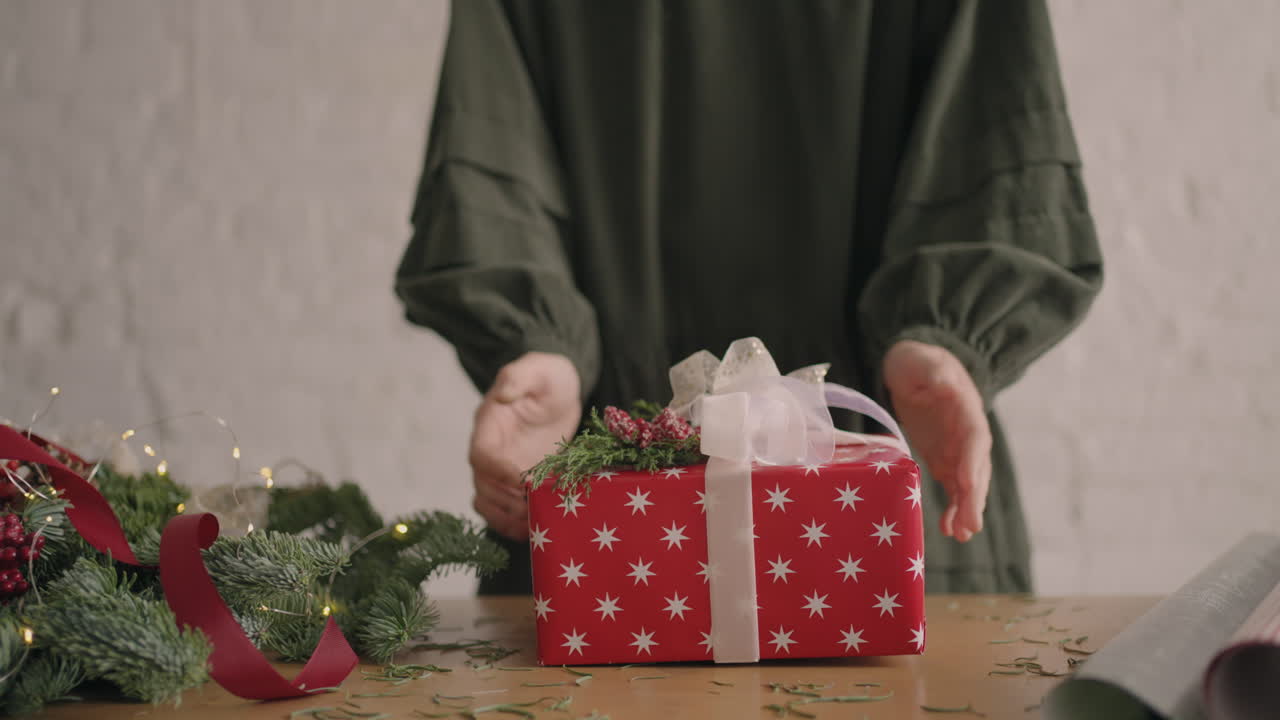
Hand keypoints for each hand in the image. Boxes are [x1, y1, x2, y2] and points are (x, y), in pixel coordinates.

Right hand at [469, 352, 581, 539]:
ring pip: (489, 503)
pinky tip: (535, 530)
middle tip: (536, 508)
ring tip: (535, 525)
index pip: (482, 456)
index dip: (499, 473)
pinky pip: (504, 509)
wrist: (558, 390)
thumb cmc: (547, 377)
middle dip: (508, 502)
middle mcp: (490, 450)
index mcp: (489, 425)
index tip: (525, 482)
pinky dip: (514, 524)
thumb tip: (504, 394)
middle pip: (483, 487)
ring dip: (508, 519)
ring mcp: (502, 468)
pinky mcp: (516, 482)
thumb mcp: (537, 369)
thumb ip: (519, 376)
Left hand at [882, 340, 991, 542]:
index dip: (972, 461)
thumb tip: (944, 382)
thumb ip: (934, 372)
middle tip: (970, 524)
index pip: (974, 437)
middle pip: (976, 468)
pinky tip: (948, 530)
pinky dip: (953, 508)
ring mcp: (957, 449)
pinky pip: (953, 487)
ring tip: (961, 534)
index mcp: (966, 409)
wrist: (914, 368)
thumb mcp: (923, 361)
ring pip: (967, 484)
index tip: (967, 484)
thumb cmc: (918, 363)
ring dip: (966, 509)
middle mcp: (967, 434)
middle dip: (974, 497)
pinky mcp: (945, 459)